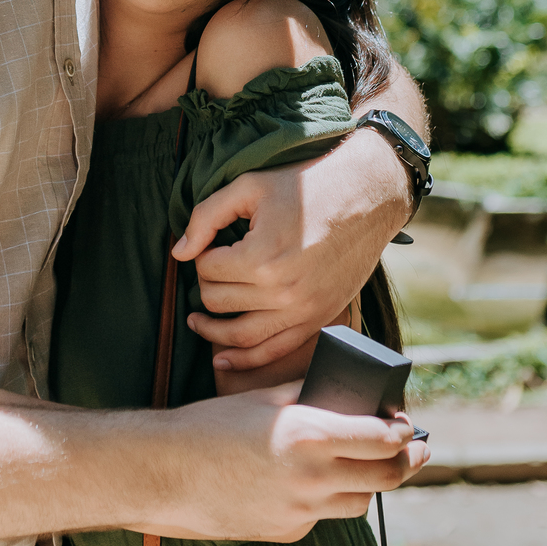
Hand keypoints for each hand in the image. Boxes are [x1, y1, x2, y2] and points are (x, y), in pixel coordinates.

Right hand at [141, 384, 428, 541]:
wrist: (165, 473)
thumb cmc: (211, 425)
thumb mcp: (265, 399)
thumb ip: (310, 396)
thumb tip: (346, 392)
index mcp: (310, 435)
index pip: (383, 440)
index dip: (404, 433)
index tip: (408, 425)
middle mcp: (312, 478)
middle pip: (385, 478)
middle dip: (409, 463)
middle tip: (417, 450)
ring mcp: (300, 511)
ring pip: (359, 502)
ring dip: (370, 483)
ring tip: (369, 466)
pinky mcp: (286, 532)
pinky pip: (321, 516)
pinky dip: (325, 498)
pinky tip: (307, 482)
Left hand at [179, 128, 413, 371]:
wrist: (367, 195)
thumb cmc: (307, 185)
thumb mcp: (250, 186)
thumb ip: (206, 216)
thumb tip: (179, 252)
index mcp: (261, 257)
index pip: (207, 268)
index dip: (200, 254)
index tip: (211, 243)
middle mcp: (282, 291)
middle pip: (218, 300)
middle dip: (206, 283)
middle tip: (213, 265)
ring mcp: (302, 310)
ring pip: (239, 335)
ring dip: (212, 329)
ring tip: (197, 320)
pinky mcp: (318, 319)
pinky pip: (274, 351)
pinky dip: (245, 360)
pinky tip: (222, 359)